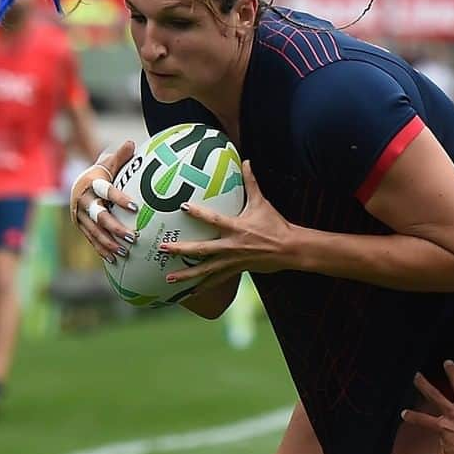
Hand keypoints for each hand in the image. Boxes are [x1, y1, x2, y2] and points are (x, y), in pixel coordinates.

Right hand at [70, 139, 138, 263]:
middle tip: (133, 237)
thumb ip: (121, 157)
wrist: (81, 183)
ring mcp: (80, 215)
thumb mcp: (110, 164)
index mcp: (92, 183)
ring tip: (126, 252)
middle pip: (99, 215)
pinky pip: (91, 239)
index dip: (120, 198)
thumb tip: (131, 143)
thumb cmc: (102, 173)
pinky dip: (102, 249)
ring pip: (94, 231)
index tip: (136, 207)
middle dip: (115, 227)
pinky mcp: (80, 226)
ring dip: (110, 242)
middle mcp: (83, 200)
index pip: (106, 190)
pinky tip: (114, 260)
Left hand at [161, 160, 294, 284]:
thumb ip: (251, 183)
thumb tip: (245, 161)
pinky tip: (191, 292)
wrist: (290, 249)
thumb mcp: (262, 203)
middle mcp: (231, 246)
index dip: (199, 213)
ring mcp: (233, 261)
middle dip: (181, 249)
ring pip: (206, 270)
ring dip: (187, 275)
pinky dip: (204, 286)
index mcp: (236, 228)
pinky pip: (217, 280)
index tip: (182, 207)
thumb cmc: (276, 225)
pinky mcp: (237, 270)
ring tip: (168, 278)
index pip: (214, 220)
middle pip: (202, 250)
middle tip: (163, 248)